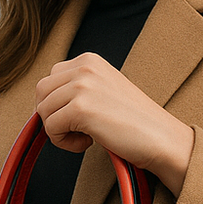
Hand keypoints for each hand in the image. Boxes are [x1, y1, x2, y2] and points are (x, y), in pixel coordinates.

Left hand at [34, 52, 194, 194]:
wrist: (161, 138)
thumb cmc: (133, 121)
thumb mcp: (102, 90)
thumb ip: (76, 88)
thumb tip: (41, 103)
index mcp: (89, 59)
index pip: (50, 78)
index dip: (56, 103)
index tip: (77, 119)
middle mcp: (84, 66)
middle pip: (41, 92)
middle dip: (52, 115)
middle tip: (77, 130)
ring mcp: (82, 86)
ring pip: (43, 110)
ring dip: (58, 131)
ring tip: (84, 137)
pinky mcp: (80, 109)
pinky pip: (51, 129)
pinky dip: (64, 143)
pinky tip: (88, 144)